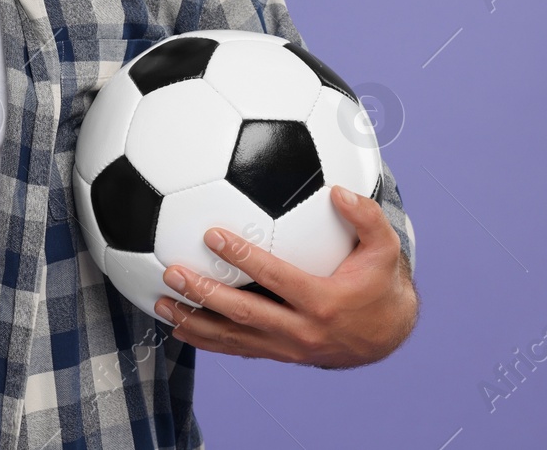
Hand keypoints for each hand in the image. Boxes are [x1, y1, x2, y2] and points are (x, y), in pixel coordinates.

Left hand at [154, 185, 417, 368]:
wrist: (386, 337)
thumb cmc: (379, 284)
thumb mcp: (385, 250)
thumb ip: (367, 218)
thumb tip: (340, 191)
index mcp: (323, 302)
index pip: (275, 278)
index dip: (243, 258)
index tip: (212, 235)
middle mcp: (302, 331)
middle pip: (243, 313)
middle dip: (204, 294)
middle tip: (172, 272)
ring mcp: (287, 348)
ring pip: (233, 337)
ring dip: (194, 321)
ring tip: (161, 303)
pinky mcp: (278, 354)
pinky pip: (237, 349)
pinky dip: (206, 340)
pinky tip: (177, 327)